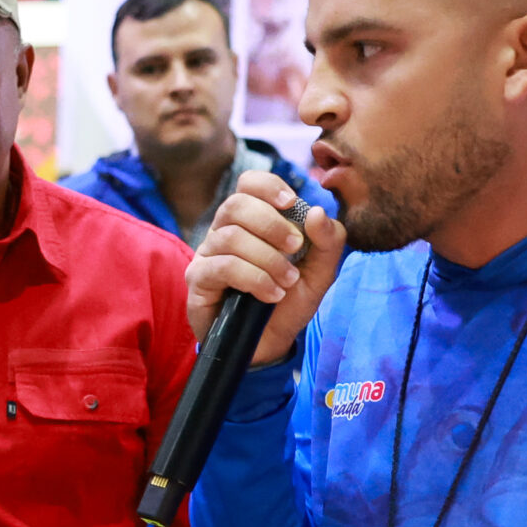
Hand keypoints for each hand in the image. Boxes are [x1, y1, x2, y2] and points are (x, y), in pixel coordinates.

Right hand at [185, 169, 347, 368]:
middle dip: (271, 224)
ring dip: (267, 258)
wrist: (271, 343)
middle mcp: (224, 232)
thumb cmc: (290, 301)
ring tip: (287, 281)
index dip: (268, 186)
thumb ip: (328, 241)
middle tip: (295, 248)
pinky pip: (222, 266)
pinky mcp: (198, 280)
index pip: (248, 183)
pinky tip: (271, 294)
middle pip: (236, 204)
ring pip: (230, 236)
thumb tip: (316, 211)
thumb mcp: (321, 272)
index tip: (291, 203)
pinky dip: (253, 278)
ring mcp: (207, 255)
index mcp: (251, 221)